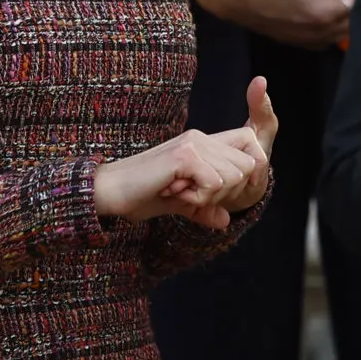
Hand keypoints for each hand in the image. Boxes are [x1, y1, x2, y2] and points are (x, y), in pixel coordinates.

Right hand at [95, 80, 273, 229]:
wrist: (110, 192)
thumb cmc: (141, 195)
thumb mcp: (181, 204)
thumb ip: (205, 208)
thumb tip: (226, 221)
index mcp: (203, 143)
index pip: (251, 145)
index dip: (250, 172)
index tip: (224, 194)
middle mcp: (200, 138)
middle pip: (248, 166)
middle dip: (229, 191)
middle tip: (195, 197)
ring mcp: (192, 144)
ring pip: (233, 176)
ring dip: (211, 196)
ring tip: (182, 194)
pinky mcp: (184, 156)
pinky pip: (214, 184)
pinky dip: (198, 199)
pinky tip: (175, 194)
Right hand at [192, 0, 352, 47]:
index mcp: (319, 11)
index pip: (351, 8)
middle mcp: (311, 31)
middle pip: (343, 28)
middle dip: (352, 15)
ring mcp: (296, 38)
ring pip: (329, 39)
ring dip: (337, 27)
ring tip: (340, 12)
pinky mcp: (282, 39)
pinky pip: (312, 43)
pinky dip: (321, 34)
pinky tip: (317, 23)